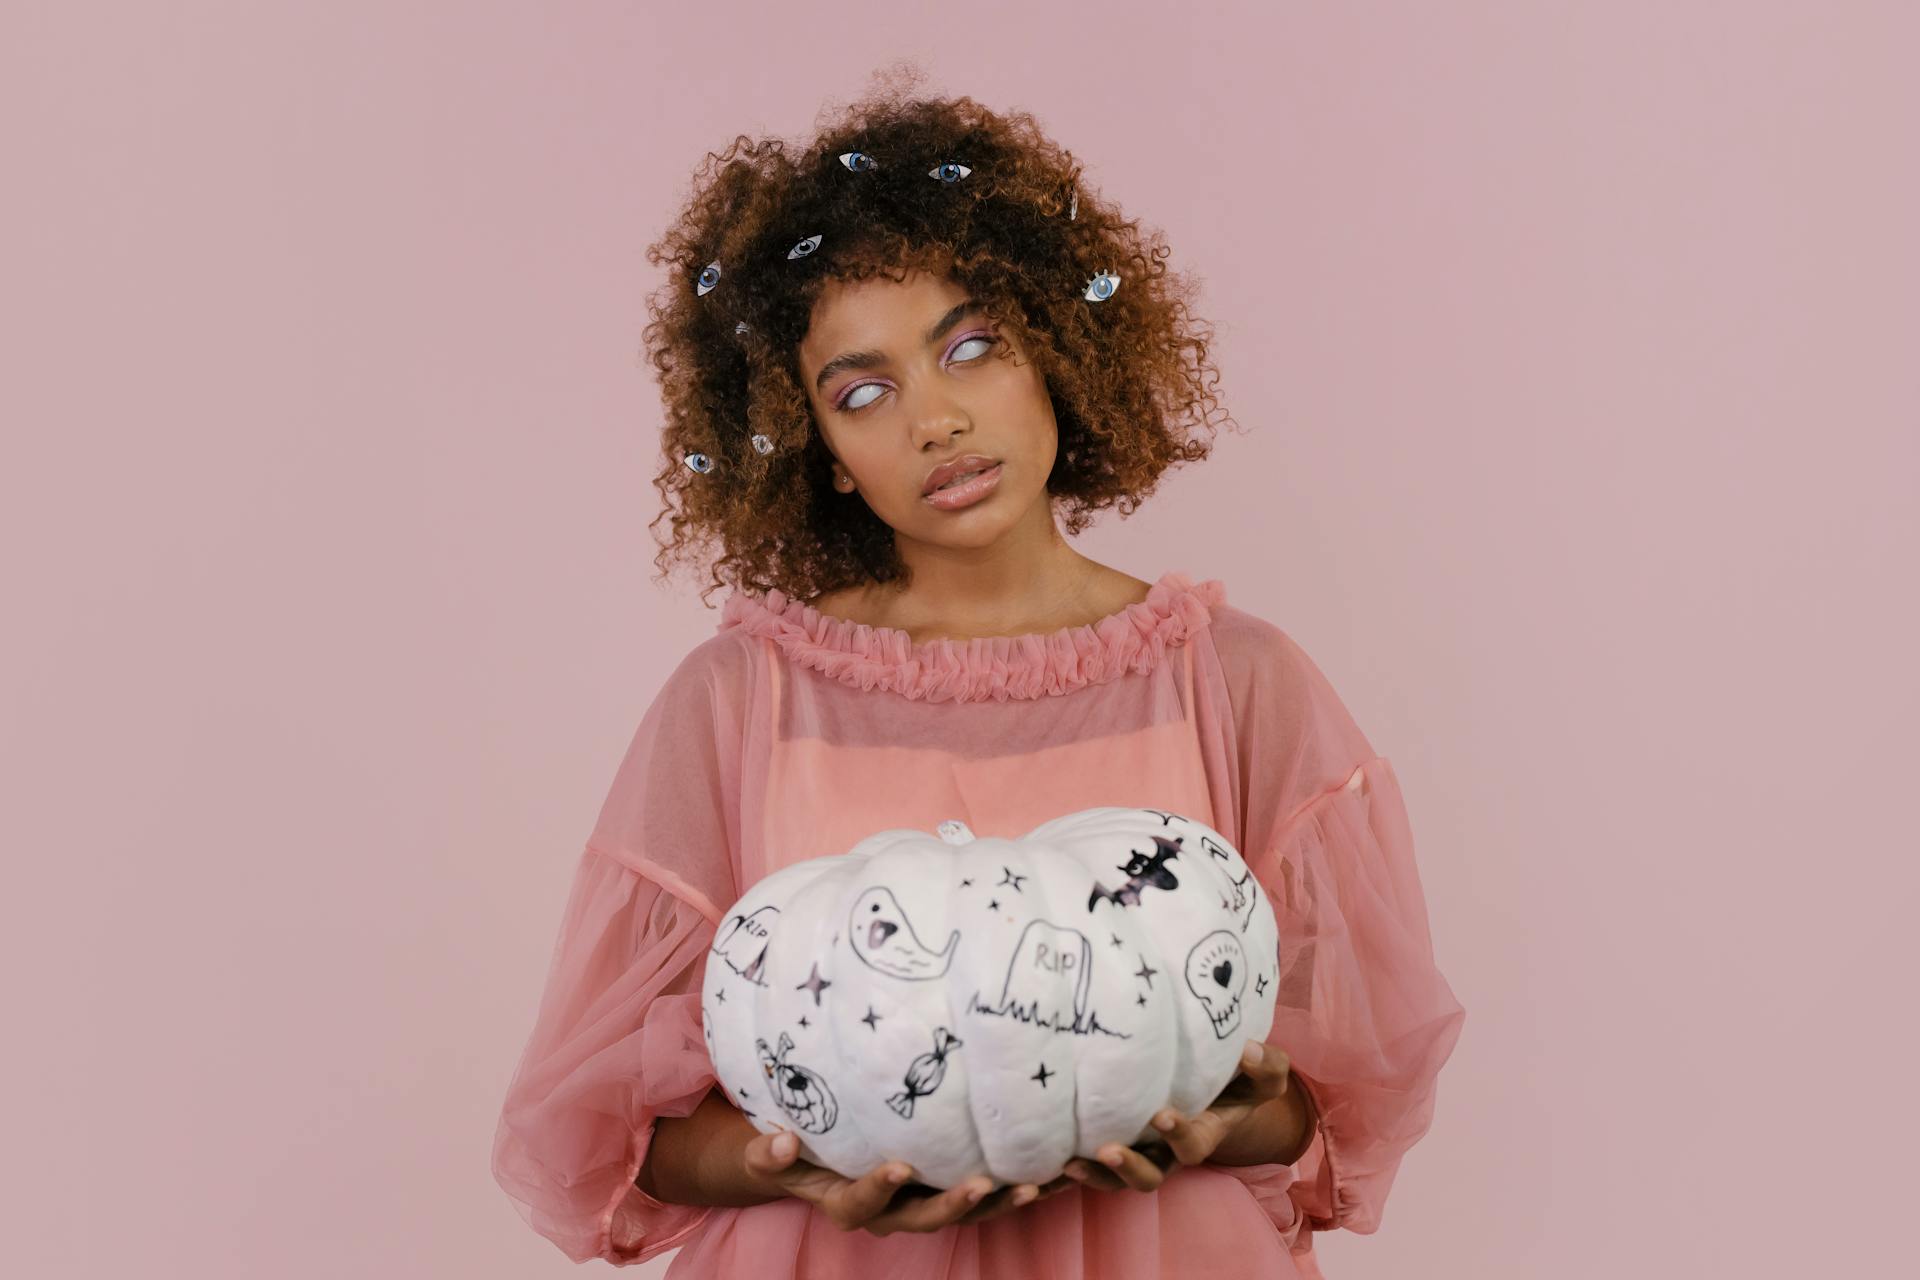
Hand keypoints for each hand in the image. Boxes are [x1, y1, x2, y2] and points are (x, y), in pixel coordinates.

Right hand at [742, 1127, 1074, 1234]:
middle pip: (925, 1218)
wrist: (813, 1160)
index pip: (862, 1203)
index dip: (879, 1188)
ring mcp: (921, 1203)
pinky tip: (1053, 1170)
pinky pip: (984, 1195)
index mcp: (847, 1204)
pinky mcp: (946, 1189)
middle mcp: (889, 1212)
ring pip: (963, 1213)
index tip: (897, 1165)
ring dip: (999, 1203)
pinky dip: (1016, 1187)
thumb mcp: (771, 1155)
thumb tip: (781, 1142)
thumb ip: (769, 1154)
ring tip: (1035, 1185)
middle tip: (984, 1183)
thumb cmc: (793, 1152)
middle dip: (955, 1204)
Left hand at [1061, 1040, 1294, 1192]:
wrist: (1221, 1083)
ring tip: (1067, 1164)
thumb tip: (1248, 1049)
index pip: (1190, 1146)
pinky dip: (1062, 1169)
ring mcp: (1138, 1149)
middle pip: (1147, 1177)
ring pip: (1112, 1179)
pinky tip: (1035, 1159)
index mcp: (1201, 1134)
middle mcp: (1167, 1151)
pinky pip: (1087, 1163)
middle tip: (1107, 1151)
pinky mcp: (1110, 1140)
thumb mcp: (1264, 1073)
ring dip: (1091, 1175)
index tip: (1163, 1115)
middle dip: (1127, 1168)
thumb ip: (1265, 1066)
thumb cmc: (1243, 1076)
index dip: (1178, 1135)